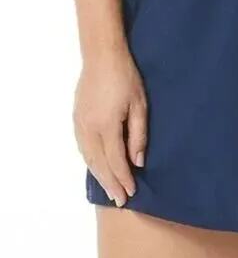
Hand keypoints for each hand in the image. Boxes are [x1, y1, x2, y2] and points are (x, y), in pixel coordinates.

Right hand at [74, 49, 146, 206]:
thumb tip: (138, 161)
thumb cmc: (127, 78)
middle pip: (99, 163)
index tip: (131, 192)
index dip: (124, 178)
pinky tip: (97, 167)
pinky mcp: (76, 118)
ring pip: (88, 157)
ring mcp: (80, 123)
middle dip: (110, 183)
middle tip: (120, 201)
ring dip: (99, 175)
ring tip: (109, 189)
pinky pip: (82, 147)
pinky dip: (90, 161)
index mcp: (106, 126)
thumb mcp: (140, 106)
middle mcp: (89, 128)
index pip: (116, 160)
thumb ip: (139, 135)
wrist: (102, 56)